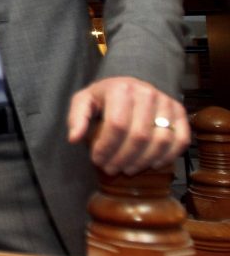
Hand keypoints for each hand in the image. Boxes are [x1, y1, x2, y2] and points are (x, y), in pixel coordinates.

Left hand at [67, 76, 189, 175]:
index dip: (106, 147)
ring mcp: (166, 102)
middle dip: (123, 158)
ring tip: (127, 169)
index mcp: (121, 88)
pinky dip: (167, 157)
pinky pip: (180, 140)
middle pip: (139, 135)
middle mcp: (146, 92)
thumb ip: (77, 118)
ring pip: (160, 140)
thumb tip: (74, 139)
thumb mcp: (84, 101)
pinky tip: (151, 164)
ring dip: (143, 161)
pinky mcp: (179, 112)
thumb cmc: (104, 97)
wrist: (129, 85)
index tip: (97, 160)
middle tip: (111, 169)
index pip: (116, 124)